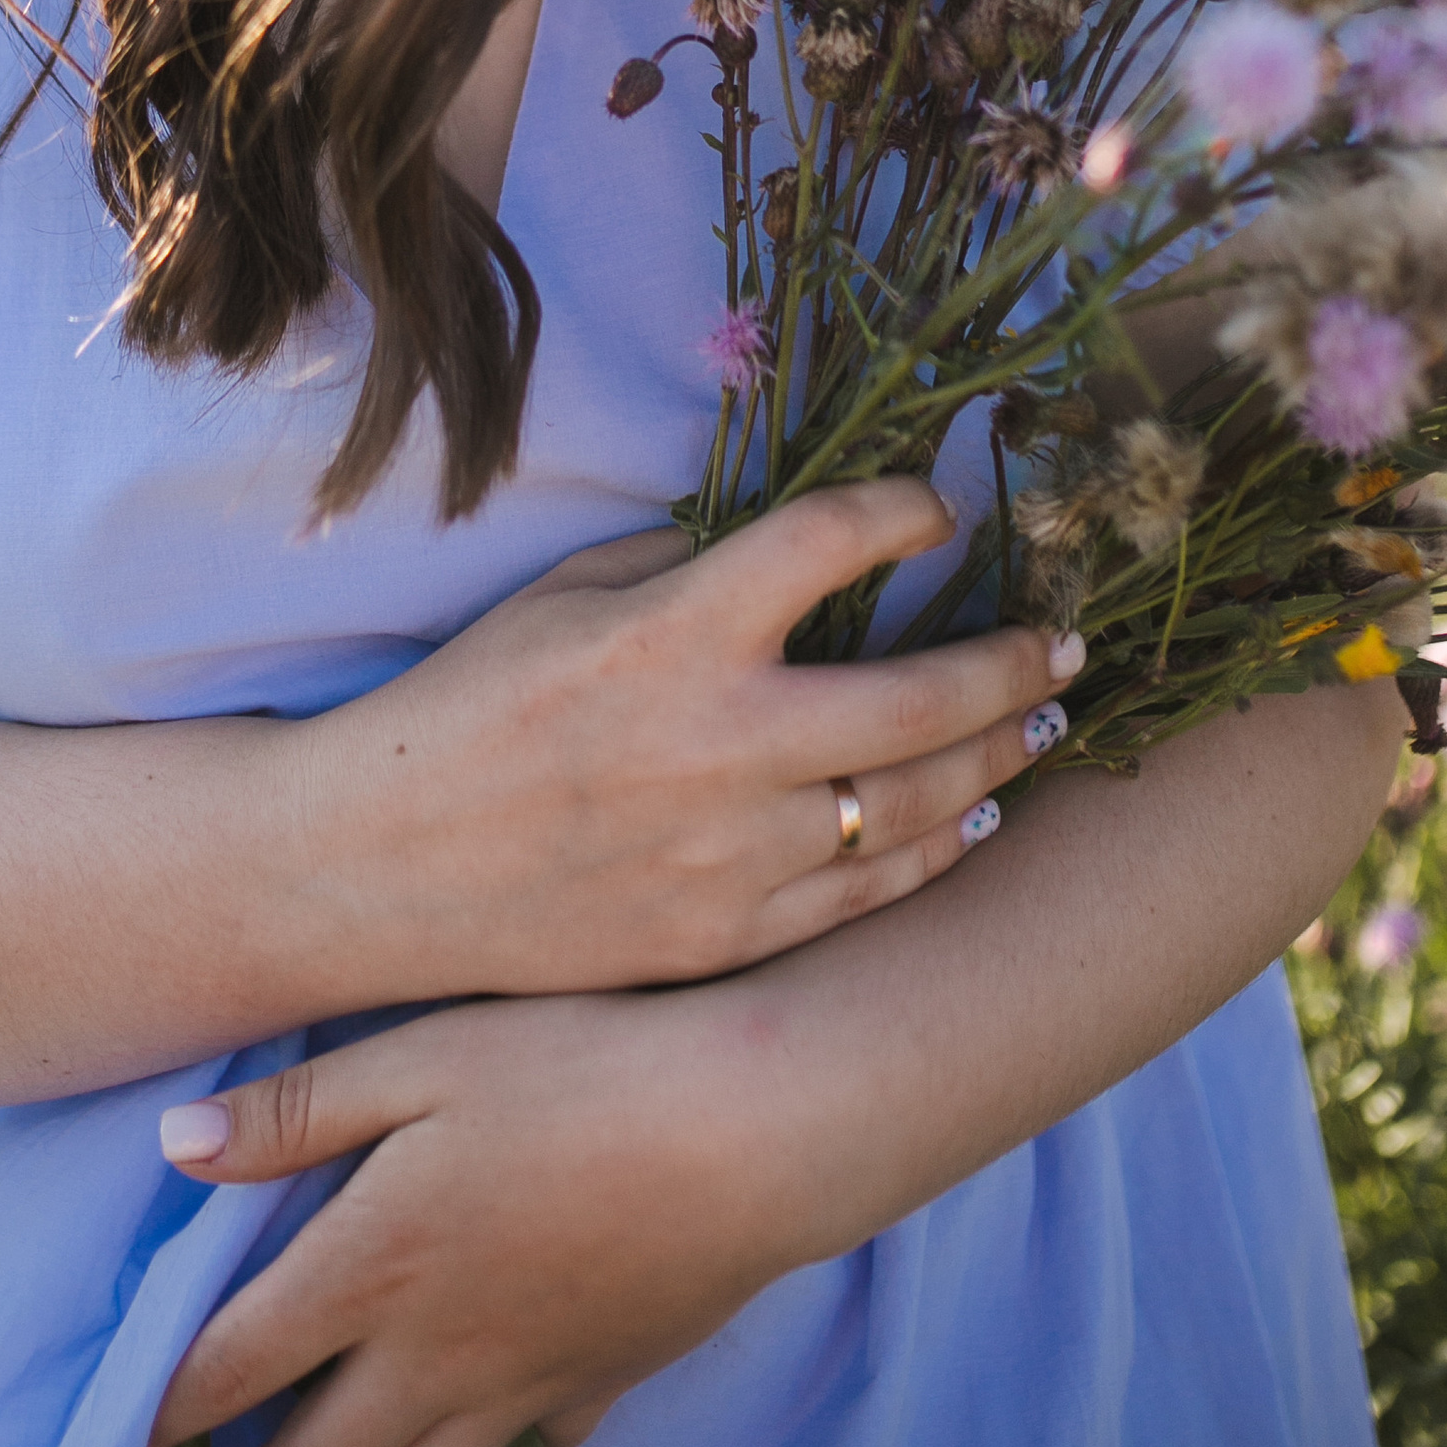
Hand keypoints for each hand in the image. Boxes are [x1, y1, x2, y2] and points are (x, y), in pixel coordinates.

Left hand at [148, 988, 805, 1446]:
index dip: (164, 1417)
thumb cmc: (578, 1067)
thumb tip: (172, 1145)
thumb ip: (295, 1109)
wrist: (748, 1132)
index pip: (235, 1364)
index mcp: (369, 1264)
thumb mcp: (421, 1052)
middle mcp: (428, 1354)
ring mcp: (512, 1386)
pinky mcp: (589, 1390)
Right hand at [302, 480, 1080, 1005]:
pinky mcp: (729, 937)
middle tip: (1067, 637)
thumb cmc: (466, 709)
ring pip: (919, 803)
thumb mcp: (561, 599)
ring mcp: (733, 854)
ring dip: (998, 755)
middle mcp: (721, 744)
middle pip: (924, 695)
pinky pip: (870, 889)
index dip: (905, 512)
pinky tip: (974, 819)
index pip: (830, 543)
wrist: (379, 869)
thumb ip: (682, 568)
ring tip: (1041, 721)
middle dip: (1015, 659)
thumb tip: (790, 554)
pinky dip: (940, 849)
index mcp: (672, 635)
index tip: (938, 509)